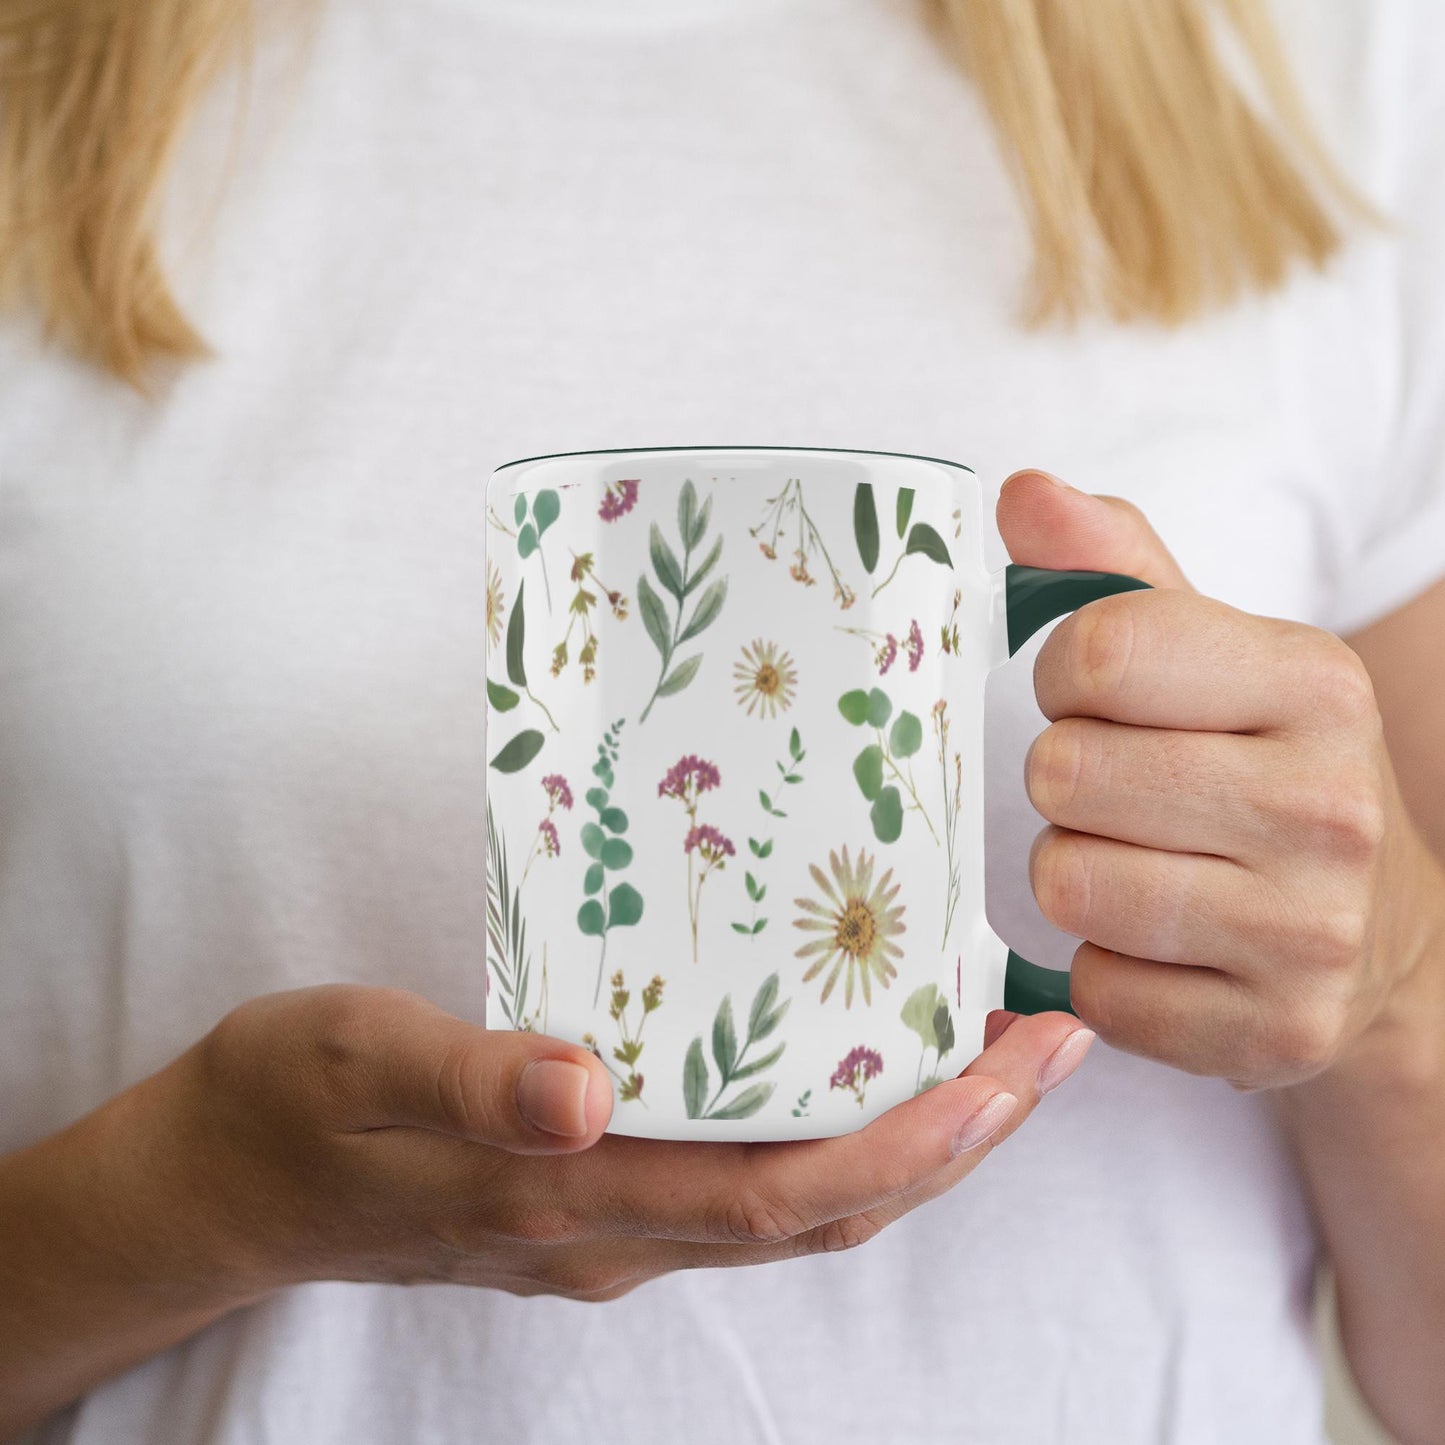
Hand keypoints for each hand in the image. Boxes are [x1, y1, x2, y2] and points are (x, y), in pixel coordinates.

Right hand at [155, 986, 1091, 1301]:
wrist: (223, 1183)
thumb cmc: (286, 1106)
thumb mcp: (354, 1060)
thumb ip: (469, 1078)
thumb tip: (587, 1094)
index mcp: (571, 1198)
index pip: (784, 1197)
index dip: (912, 1148)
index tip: (1013, 1074)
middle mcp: (616, 1232)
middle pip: (826, 1210)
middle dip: (957, 1140)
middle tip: (1051, 1045)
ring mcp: (610, 1228)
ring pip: (799, 1205)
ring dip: (910, 1140)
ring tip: (989, 1049)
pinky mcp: (594, 1198)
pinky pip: (748, 1181)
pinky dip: (833, 1134)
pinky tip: (853, 1064)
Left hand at [997, 469, 1437, 1088]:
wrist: (1378, 933)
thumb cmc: (1263, 768)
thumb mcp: (1211, 650)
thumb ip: (1111, 567)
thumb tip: (1021, 492)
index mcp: (1313, 683)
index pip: (1097, 652)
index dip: (1061, 678)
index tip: (1092, 699)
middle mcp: (1327, 807)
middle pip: (1066, 775)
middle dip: (1064, 784)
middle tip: (1115, 795)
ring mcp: (1308, 932)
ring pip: (1067, 886)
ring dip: (1071, 875)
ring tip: (1130, 863)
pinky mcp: (1273, 1032)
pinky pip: (1094, 990)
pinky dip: (1100, 969)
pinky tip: (1154, 947)